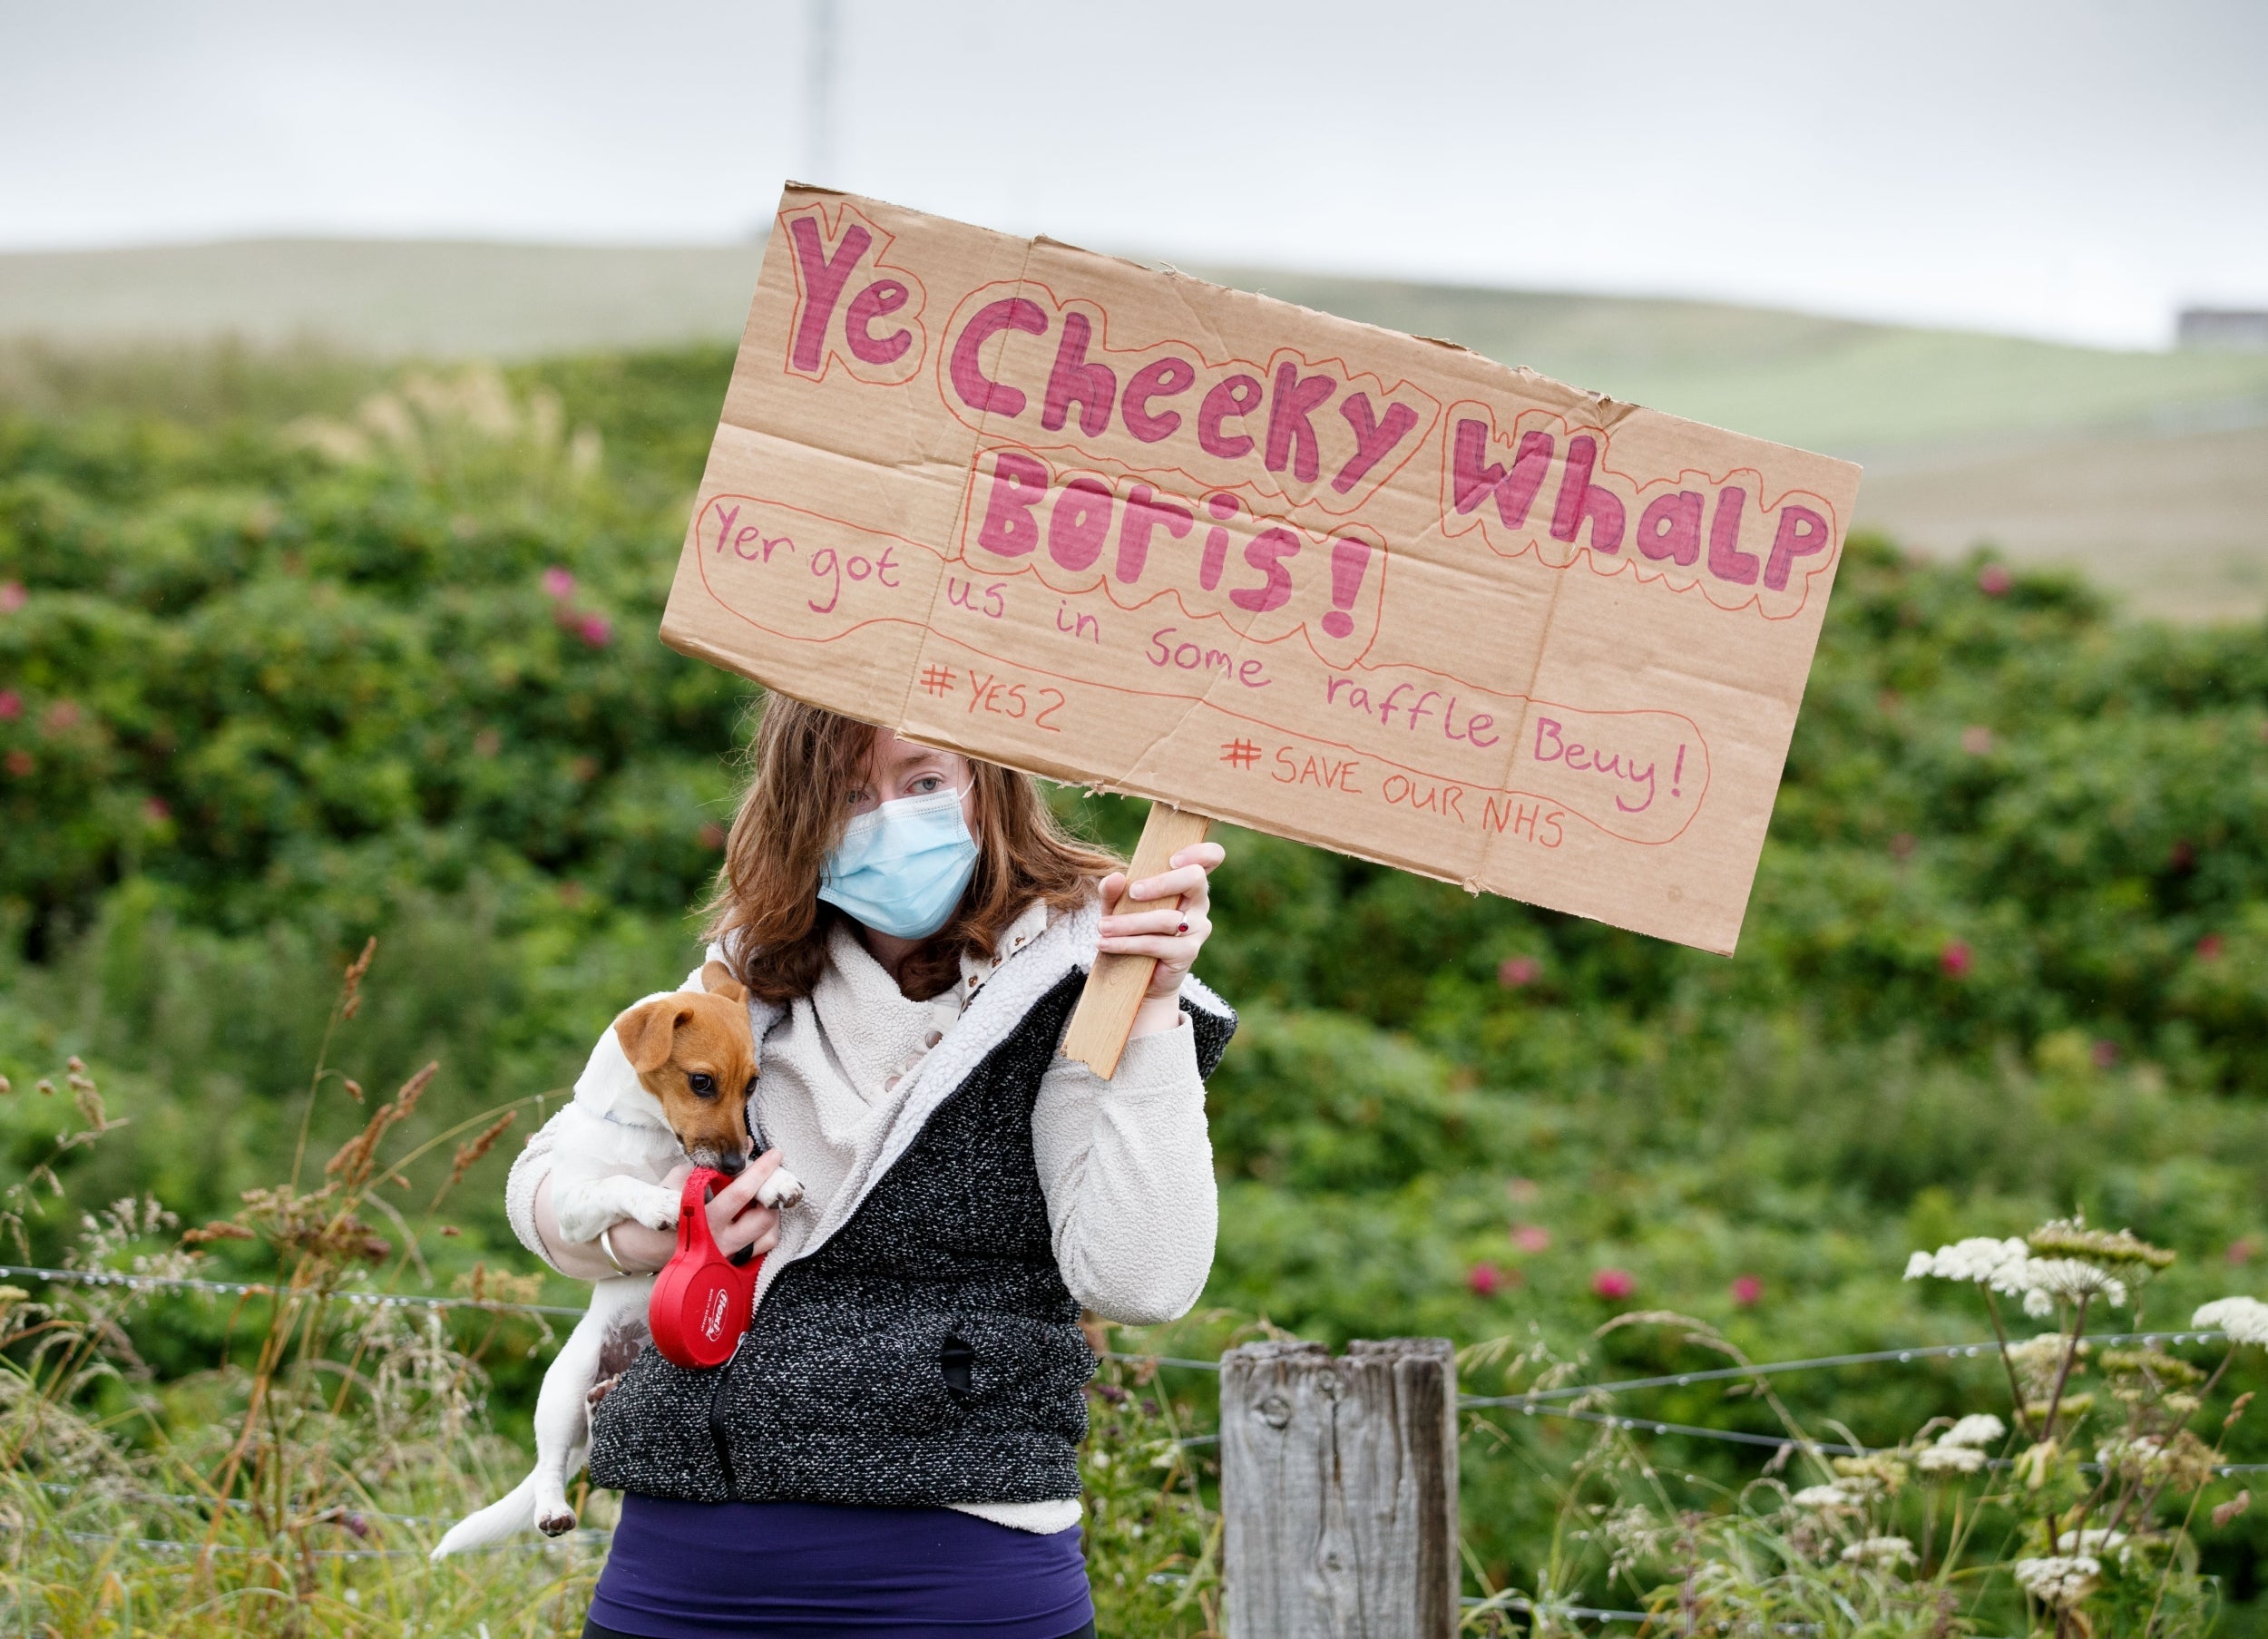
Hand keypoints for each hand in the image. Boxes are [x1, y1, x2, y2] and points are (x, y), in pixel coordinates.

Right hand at [606, 1152, 787, 1271]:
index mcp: (699, 1219)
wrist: (636, 1245)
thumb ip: (710, 1166)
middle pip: (762, 1217)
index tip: (774, 1153)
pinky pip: (760, 1249)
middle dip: (772, 1190)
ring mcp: (723, 1256)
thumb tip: (746, 1147)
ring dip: (772, 1211)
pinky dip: (766, 1229)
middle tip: (775, 1172)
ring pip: (767, 1235)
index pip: (740, 1193)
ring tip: (765, 1192)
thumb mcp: (674, 1180)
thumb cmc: (654, 1207)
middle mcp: (715, 1241)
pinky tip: (758, 1211)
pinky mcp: (727, 1265)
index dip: (760, 1170)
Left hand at [1098, 841, 1225, 1001]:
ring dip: (1130, 923)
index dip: (1199, 852)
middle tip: (1132, 892)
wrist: (1139, 976)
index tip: (1172, 859)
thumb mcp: (1118, 906)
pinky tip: (1105, 943)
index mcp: (1187, 882)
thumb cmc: (1132, 930)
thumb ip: (1113, 891)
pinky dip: (1127, 944)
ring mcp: (1197, 928)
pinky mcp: (1188, 953)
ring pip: (1167, 919)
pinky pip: (1157, 944)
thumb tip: (1115, 877)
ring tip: (1102, 927)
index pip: (1211, 857)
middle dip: (1161, 883)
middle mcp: (1199, 902)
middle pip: (1194, 879)